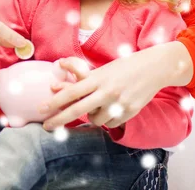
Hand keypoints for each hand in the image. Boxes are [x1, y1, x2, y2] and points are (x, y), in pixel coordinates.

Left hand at [41, 44, 190, 129]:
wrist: (153, 68)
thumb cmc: (123, 67)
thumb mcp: (102, 70)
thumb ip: (82, 79)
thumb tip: (56, 83)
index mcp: (98, 78)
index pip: (71, 92)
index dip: (55, 102)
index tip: (41, 109)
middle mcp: (106, 91)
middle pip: (77, 110)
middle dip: (59, 119)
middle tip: (45, 126)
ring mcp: (118, 103)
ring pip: (94, 120)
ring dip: (90, 117)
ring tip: (95, 107)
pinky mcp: (130, 112)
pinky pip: (110, 123)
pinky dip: (107, 119)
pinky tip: (111, 110)